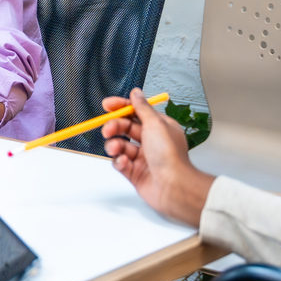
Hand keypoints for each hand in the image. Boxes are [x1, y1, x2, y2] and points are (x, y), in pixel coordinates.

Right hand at [100, 88, 214, 226]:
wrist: (173, 187)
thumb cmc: (170, 157)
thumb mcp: (155, 124)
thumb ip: (142, 108)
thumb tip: (136, 93)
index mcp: (160, 127)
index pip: (136, 112)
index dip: (121, 107)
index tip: (107, 105)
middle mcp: (152, 141)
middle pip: (125, 128)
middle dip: (114, 127)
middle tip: (107, 130)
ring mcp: (143, 157)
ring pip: (120, 146)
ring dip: (114, 146)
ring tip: (115, 149)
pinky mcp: (135, 172)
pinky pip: (120, 163)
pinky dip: (118, 161)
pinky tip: (123, 162)